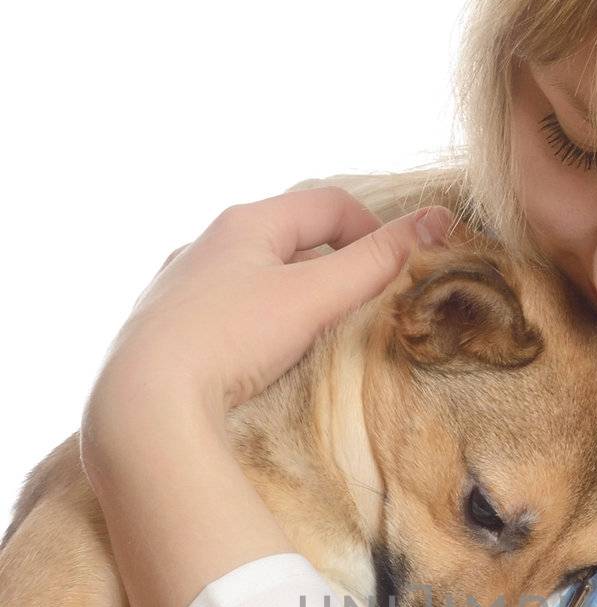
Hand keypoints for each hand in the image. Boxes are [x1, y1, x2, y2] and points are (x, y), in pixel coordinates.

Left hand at [83, 186, 453, 436]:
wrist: (143, 403)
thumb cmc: (230, 340)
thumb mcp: (315, 298)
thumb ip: (379, 263)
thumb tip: (442, 221)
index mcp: (245, 222)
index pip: (328, 203)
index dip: (374, 231)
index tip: (393, 277)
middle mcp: (207, 243)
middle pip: (290, 238)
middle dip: (333, 267)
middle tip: (359, 310)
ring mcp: (180, 287)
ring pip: (254, 277)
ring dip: (292, 297)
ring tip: (312, 338)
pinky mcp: (165, 330)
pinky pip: (225, 314)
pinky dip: (254, 326)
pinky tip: (257, 361)